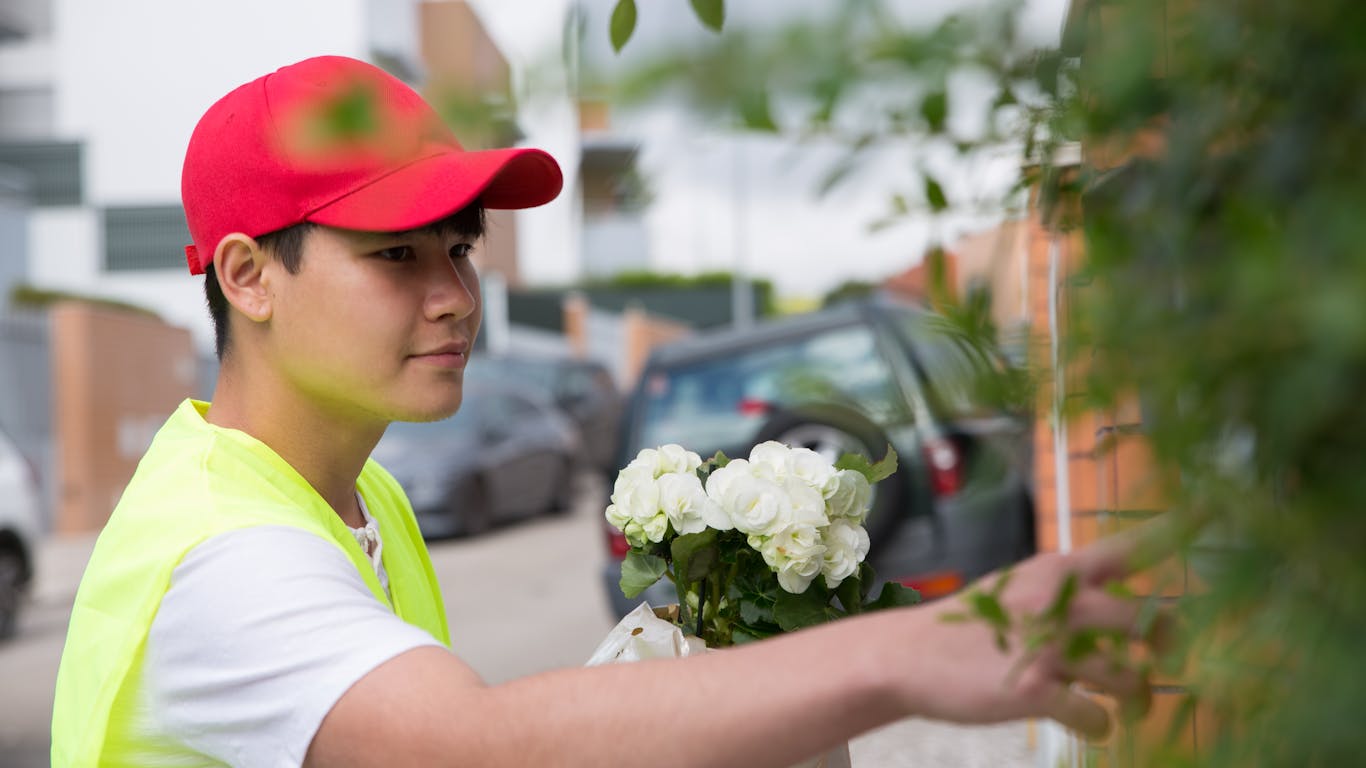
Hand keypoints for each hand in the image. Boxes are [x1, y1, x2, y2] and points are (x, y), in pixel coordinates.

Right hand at [892, 531, 1170, 738]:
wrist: (910, 655)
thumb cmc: (968, 621)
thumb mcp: (1016, 585)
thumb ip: (1064, 587)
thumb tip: (1113, 597)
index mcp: (1057, 571)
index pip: (1127, 547)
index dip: (1174, 530)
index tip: (1214, 508)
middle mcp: (1061, 603)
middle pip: (1146, 619)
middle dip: (1164, 642)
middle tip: (1161, 653)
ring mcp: (1050, 648)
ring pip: (1130, 677)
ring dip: (1136, 697)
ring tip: (1128, 703)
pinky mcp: (1037, 691)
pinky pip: (1096, 717)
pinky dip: (1100, 726)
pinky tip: (1089, 722)